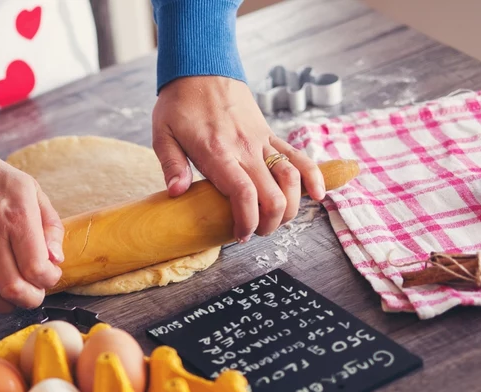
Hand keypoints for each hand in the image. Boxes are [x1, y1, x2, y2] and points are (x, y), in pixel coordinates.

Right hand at [0, 118, 63, 311]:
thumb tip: (56, 261)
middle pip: (12, 287)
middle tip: (35, 293)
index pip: (36, 268)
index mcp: (17, 217)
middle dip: (30, 299)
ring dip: (5, 304)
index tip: (50, 276)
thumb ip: (50, 227)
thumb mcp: (33, 191)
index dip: (48, 281)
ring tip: (15, 298)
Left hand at [152, 76, 326, 240]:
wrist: (202, 68)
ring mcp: (262, 140)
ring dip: (291, 206)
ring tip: (277, 220)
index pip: (243, 194)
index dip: (248, 220)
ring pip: (291, 178)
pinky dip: (313, 176)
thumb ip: (171, 165)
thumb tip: (176, 192)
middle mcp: (245, 148)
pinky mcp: (270, 134)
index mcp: (218, 152)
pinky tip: (317, 195)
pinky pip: (298, 156)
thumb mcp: (163, 134)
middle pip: (272, 194)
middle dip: (269, 222)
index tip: (242, 235)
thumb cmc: (179, 104)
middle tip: (255, 233)